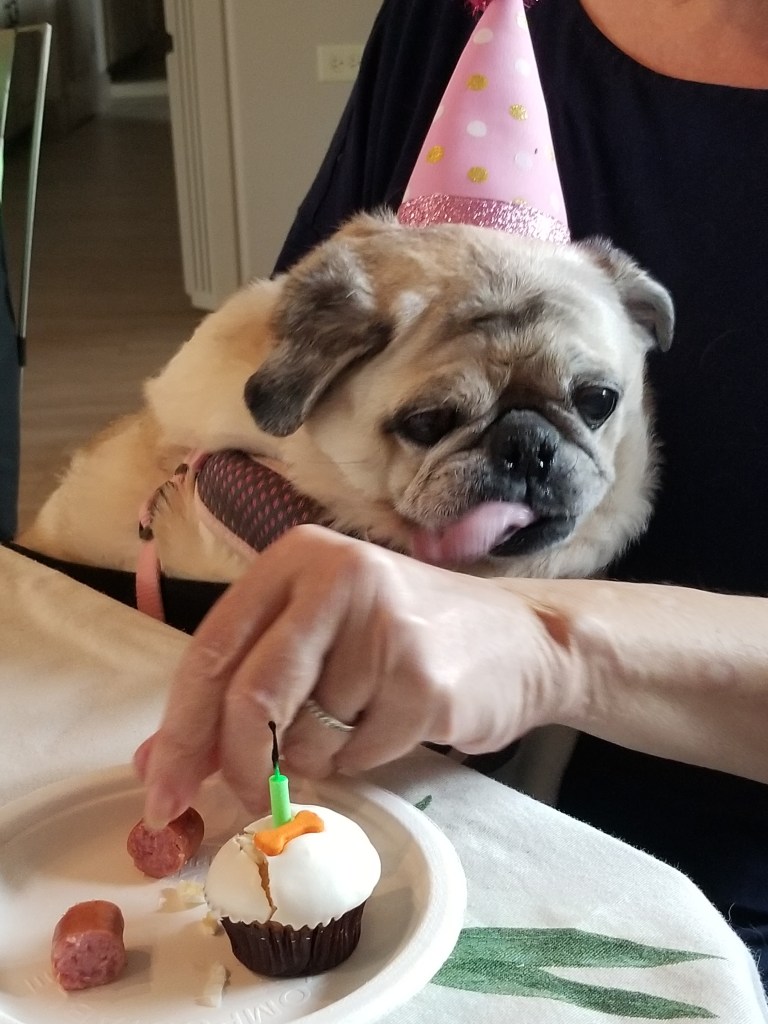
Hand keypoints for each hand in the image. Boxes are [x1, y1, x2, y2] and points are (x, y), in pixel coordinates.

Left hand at [135, 525, 573, 825]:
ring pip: (306, 739)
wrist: (522, 640)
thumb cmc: (404, 638)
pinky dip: (363, 760)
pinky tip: (396, 720)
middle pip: (251, 697)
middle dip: (239, 766)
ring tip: (362, 717)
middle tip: (244, 803)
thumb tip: (158, 763)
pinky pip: (358, 756)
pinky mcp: (425, 680)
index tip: (161, 791)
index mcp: (296, 557)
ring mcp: (386, 627)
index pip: (211, 649)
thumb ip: (241, 687)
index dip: (179, 729)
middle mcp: (338, 577)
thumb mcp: (318, 638)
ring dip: (319, 757)